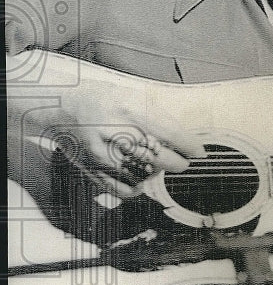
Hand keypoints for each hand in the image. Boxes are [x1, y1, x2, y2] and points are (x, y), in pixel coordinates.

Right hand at [40, 81, 205, 196]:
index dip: (189, 146)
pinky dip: (138, 188)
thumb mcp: (131, 94)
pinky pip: (124, 190)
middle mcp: (115, 131)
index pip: (169, 132)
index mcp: (128, 108)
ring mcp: (101, 153)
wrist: (62, 106)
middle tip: (182, 162)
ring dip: (157, 173)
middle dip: (177, 163)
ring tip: (157, 164)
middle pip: (160, 158)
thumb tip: (186, 137)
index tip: (199, 153)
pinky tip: (141, 178)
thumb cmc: (103, 99)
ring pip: (145, 176)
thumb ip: (157, 115)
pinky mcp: (91, 169)